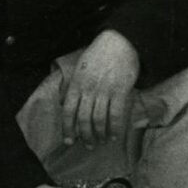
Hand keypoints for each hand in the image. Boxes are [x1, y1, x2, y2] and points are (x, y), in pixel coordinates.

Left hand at [61, 30, 139, 146]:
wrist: (118, 42)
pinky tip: (115, 135)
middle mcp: (88, 89)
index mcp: (76, 84)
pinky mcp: (120, 91)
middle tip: (89, 145)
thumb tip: (68, 106)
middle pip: (83, 119)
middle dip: (85, 136)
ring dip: (100, 134)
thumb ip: (75, 87)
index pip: (68, 111)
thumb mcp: (80, 69)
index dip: (68, 129)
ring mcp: (104, 90)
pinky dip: (115, 128)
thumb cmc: (98, 56)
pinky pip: (116, 114)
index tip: (69, 141)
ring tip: (102, 141)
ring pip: (98, 120)